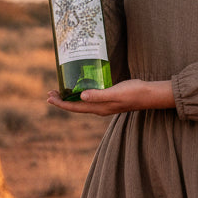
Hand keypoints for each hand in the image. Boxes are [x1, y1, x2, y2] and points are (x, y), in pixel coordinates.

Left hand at [46, 79, 174, 115]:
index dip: (61, 103)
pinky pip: (90, 98)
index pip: (74, 107)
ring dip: (70, 97)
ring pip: (82, 103)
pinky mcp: (108, 98)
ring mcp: (104, 104)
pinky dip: (80, 94)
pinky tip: (80, 88)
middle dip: (62, 100)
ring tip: (60, 91)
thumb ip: (99, 95)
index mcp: (98, 108)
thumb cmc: (133, 92)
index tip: (49, 97)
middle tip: (50, 93)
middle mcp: (99, 108)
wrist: (148, 94)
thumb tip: (81, 96)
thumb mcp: (115, 93)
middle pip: (75, 106)